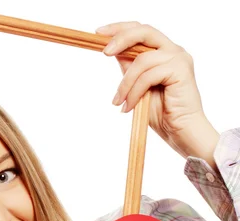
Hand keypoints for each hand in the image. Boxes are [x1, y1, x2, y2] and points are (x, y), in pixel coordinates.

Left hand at [98, 21, 218, 166]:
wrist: (180, 132)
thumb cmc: (160, 113)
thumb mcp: (136, 86)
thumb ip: (130, 68)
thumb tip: (112, 51)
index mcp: (162, 52)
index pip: (141, 30)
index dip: (119, 28)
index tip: (98, 33)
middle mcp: (172, 51)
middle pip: (144, 31)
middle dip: (121, 38)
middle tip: (104, 53)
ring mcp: (179, 58)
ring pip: (142, 60)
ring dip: (125, 84)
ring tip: (119, 103)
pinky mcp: (181, 69)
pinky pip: (148, 75)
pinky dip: (134, 91)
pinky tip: (129, 106)